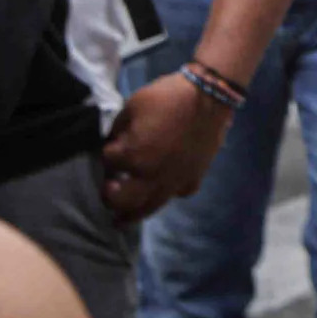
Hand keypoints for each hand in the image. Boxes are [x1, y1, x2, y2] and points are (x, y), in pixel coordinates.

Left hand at [100, 72, 233, 222]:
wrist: (209, 96)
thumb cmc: (167, 97)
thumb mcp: (132, 105)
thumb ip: (119, 129)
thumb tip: (115, 143)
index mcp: (133, 156)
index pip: (108, 162)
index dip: (107, 153)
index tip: (111, 147)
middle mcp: (151, 176)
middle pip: (122, 200)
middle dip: (110, 197)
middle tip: (108, 192)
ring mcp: (174, 181)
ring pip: (149, 207)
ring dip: (132, 215)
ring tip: (122, 220)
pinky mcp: (193, 178)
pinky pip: (178, 195)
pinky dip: (168, 194)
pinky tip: (163, 189)